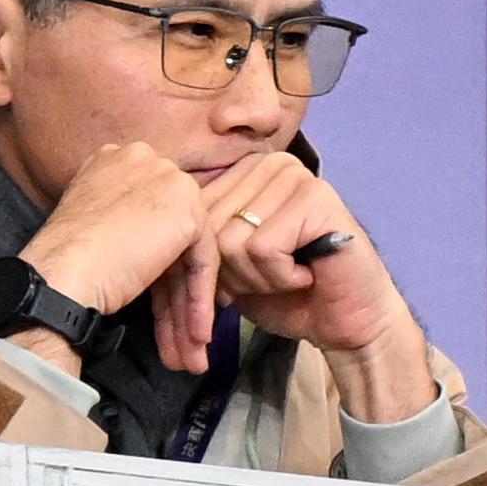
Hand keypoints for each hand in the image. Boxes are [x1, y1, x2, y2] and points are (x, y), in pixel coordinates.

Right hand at [4, 143, 205, 378]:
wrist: (58, 275)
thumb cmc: (61, 262)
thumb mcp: (91, 224)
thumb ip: (123, 223)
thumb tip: (148, 250)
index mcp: (118, 160)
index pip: (151, 219)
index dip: (159, 270)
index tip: (160, 310)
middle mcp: (148, 161)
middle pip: (172, 241)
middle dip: (173, 300)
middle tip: (177, 342)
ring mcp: (170, 183)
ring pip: (188, 256)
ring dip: (186, 312)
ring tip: (187, 354)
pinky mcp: (186, 212)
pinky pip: (201, 265)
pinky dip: (198, 304)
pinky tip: (194, 336)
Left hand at [196, 154, 434, 423]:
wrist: (345, 320)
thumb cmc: (284, 294)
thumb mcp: (225, 266)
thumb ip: (194, 245)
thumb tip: (141, 238)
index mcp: (241, 174)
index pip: (190, 218)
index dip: (196, 270)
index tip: (219, 295)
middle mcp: (266, 165)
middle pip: (206, 231)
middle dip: (229, 276)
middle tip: (267, 283)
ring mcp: (293, 176)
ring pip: (231, 241)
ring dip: (256, 278)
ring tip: (288, 276)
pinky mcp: (316, 197)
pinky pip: (263, 248)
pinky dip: (279, 277)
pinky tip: (305, 273)